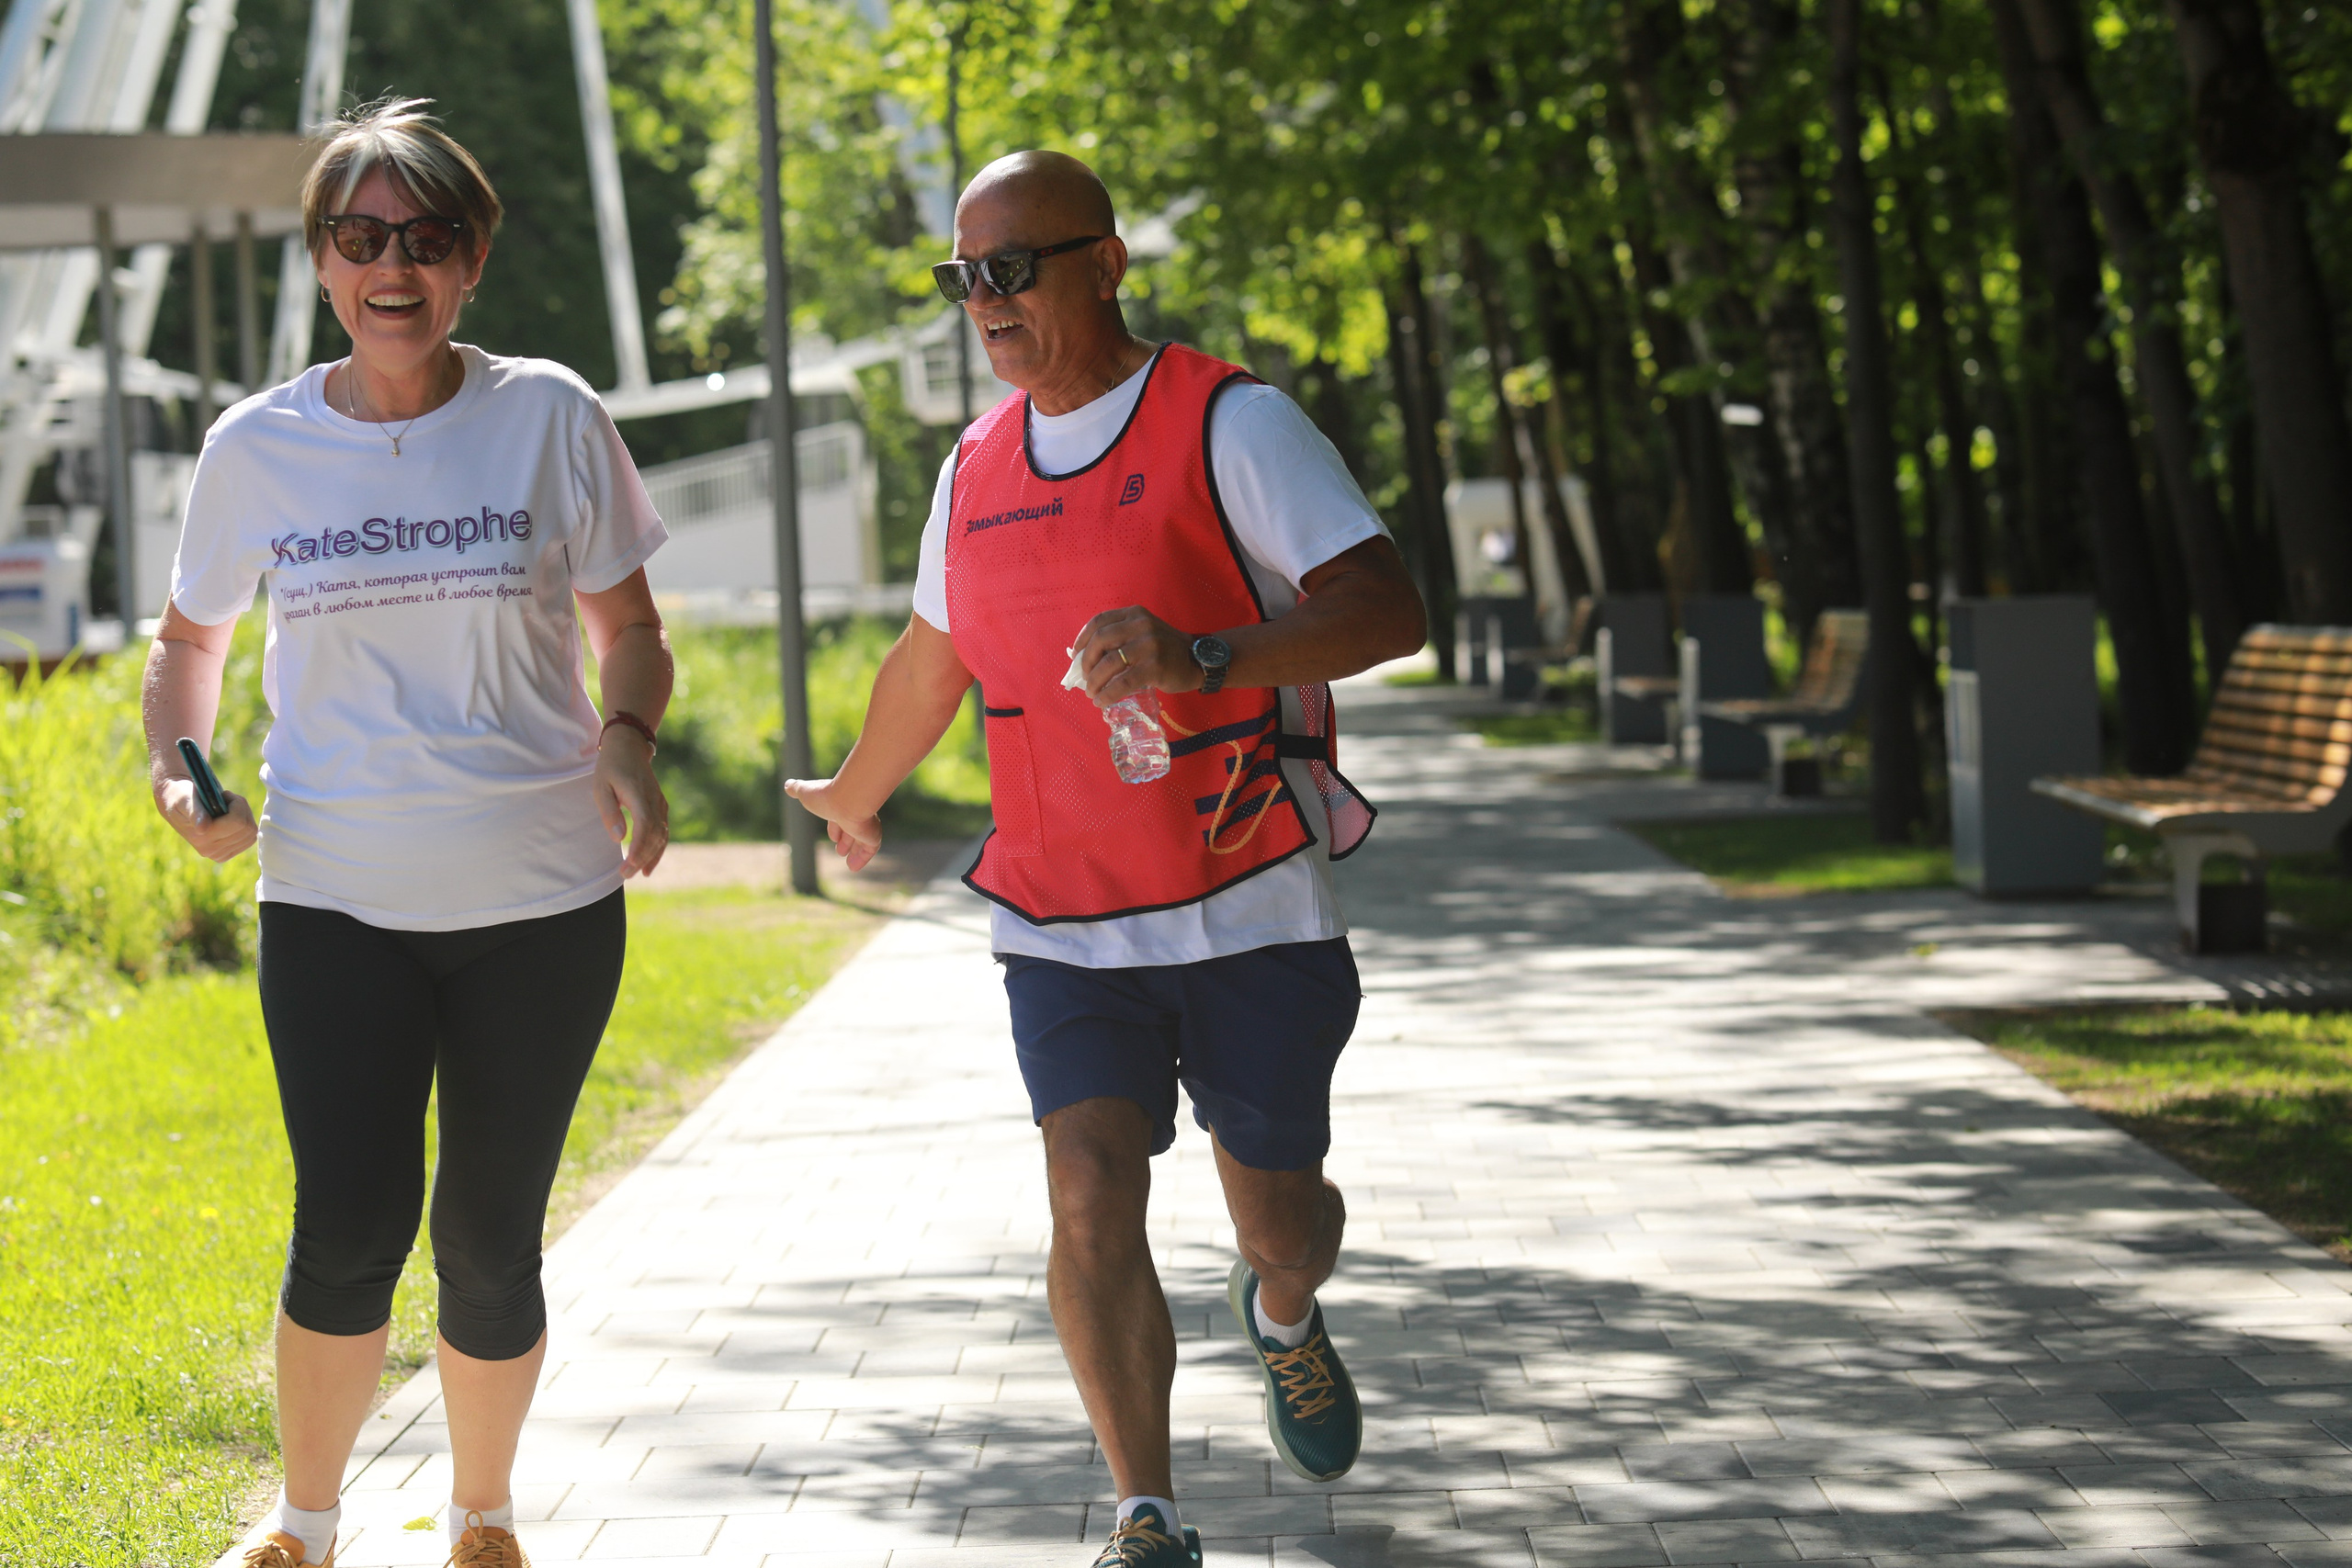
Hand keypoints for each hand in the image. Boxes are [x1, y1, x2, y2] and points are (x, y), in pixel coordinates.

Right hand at [155, 777, 258, 861]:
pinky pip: (250, 838)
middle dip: (241, 808)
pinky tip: (232, 817)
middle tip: (226, 799)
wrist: (177, 804)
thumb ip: (195, 812)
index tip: (223, 795)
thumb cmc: (182, 796)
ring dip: (245, 815)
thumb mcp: (186, 798)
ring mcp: (220, 854)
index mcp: (201, 839)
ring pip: (251, 833)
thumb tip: (202, 829)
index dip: (236, 803)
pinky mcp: (228, 853)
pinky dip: (246, 823)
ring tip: (228, 808)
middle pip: (247, 827)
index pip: (237, 822)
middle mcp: (211, 851)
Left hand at [594, 728, 669, 876]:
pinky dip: (658, 847)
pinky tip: (649, 860)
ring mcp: (660, 803)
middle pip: (655, 836)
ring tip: (642, 873)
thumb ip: (609, 812)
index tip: (627, 866)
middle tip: (627, 875)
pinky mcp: (660, 805)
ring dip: (653, 856)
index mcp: (640, 796)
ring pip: (662, 835)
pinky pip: (663, 830)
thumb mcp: (601, 787)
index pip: (645, 828)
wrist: (629, 746)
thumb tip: (618, 838)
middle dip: (643, 858)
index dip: (639, 850)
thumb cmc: (611, 767)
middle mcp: (655, 801)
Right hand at [783, 777, 882, 872]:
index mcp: (840, 803)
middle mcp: (855, 813)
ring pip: (861, 840)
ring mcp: (865, 825)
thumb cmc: (825, 795)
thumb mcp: (804, 792)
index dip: (834, 828)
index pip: (838, 817)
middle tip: (840, 850)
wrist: (847, 799)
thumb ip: (796, 789)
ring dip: (854, 850)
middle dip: (845, 839)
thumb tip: (787, 785)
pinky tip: (853, 867)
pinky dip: (861, 858)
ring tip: (848, 862)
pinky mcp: (872, 836)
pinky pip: (869, 849)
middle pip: (851, 829)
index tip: (833, 837)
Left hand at [1073, 606, 1202, 705]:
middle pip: (1101, 641)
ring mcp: (1149, 645)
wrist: (1198, 660)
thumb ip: (1120, 638)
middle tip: (1085, 678)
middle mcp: (1141, 625)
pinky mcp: (1155, 667)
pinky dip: (1108, 694)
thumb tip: (1086, 659)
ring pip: (1109, 663)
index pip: (1099, 621)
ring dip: (1095, 682)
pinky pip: (1123, 682)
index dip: (1082, 639)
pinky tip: (1102, 701)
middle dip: (1087, 662)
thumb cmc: (1166, 649)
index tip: (1074, 655)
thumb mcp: (1144, 632)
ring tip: (1092, 694)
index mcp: (1134, 614)